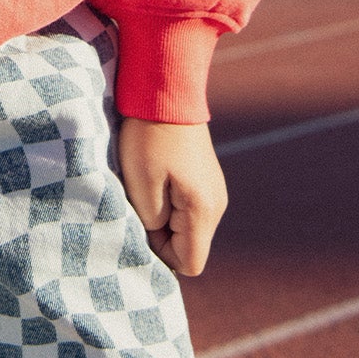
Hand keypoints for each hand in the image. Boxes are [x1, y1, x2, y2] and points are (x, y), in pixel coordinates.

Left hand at [118, 118, 227, 275]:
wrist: (167, 93)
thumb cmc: (149, 138)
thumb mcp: (141, 185)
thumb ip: (152, 223)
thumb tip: (157, 239)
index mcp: (204, 210)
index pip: (190, 263)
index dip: (161, 254)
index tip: (143, 224)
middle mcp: (217, 205)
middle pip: (188, 246)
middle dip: (161, 234)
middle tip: (141, 200)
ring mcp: (214, 192)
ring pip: (187, 227)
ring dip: (163, 216)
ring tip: (148, 185)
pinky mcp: (206, 180)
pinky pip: (188, 209)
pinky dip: (169, 202)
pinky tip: (157, 176)